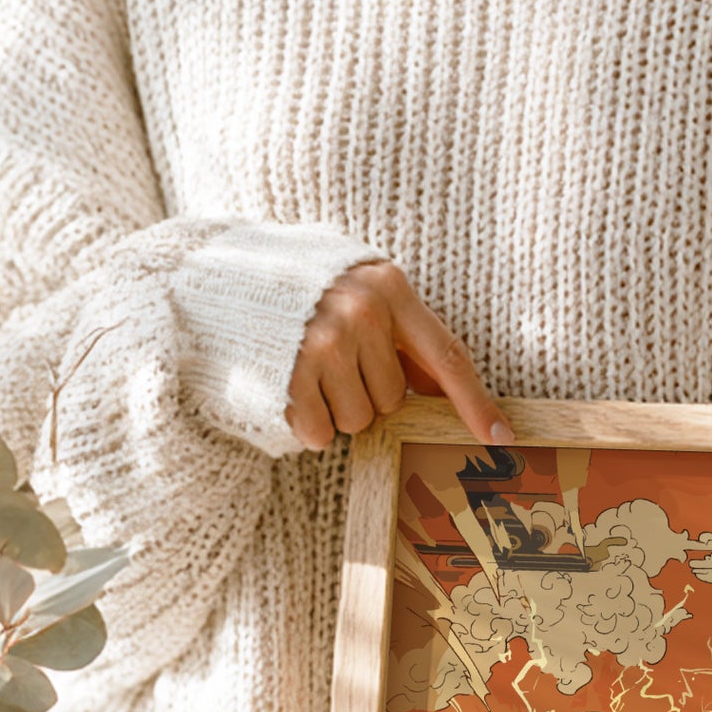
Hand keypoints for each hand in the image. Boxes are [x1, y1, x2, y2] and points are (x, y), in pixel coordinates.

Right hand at [287, 260, 512, 451]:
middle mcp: (362, 313)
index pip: (447, 356)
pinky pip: (321, 433)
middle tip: (330, 363)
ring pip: (359, 421)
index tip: (501, 437)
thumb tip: (441, 387)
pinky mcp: (290, 375)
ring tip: (304, 371)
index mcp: (389, 287)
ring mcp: (325, 344)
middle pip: (394, 399)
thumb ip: (399, 331)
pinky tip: (287, 388)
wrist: (210, 274)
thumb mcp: (355, 288)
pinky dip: (307, 424)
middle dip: (366, 394)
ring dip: (335, 410)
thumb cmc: (294, 286)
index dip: (476, 402)